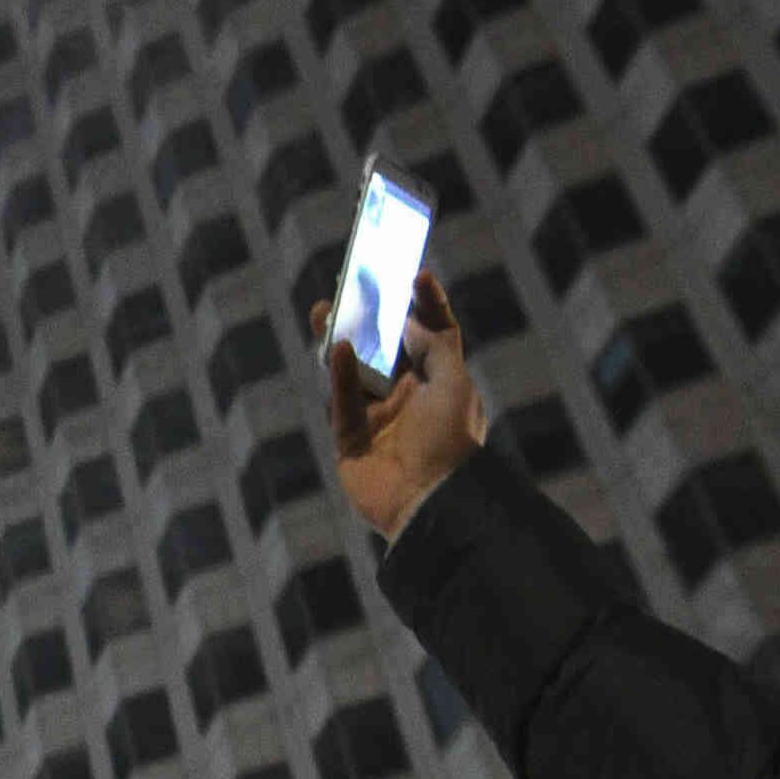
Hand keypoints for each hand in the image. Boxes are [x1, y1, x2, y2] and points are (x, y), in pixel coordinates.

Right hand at [311, 267, 487, 546]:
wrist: (432, 504)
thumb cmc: (451, 443)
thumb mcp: (455, 384)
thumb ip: (436, 346)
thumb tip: (409, 321)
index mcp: (440, 386)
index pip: (433, 335)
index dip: (425, 305)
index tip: (415, 275)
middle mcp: (408, 399)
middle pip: (384, 349)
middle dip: (368, 317)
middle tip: (351, 285)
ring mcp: (378, 419)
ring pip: (353, 372)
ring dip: (339, 340)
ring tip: (324, 310)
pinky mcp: (351, 440)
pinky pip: (341, 401)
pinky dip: (338, 375)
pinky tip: (337, 348)